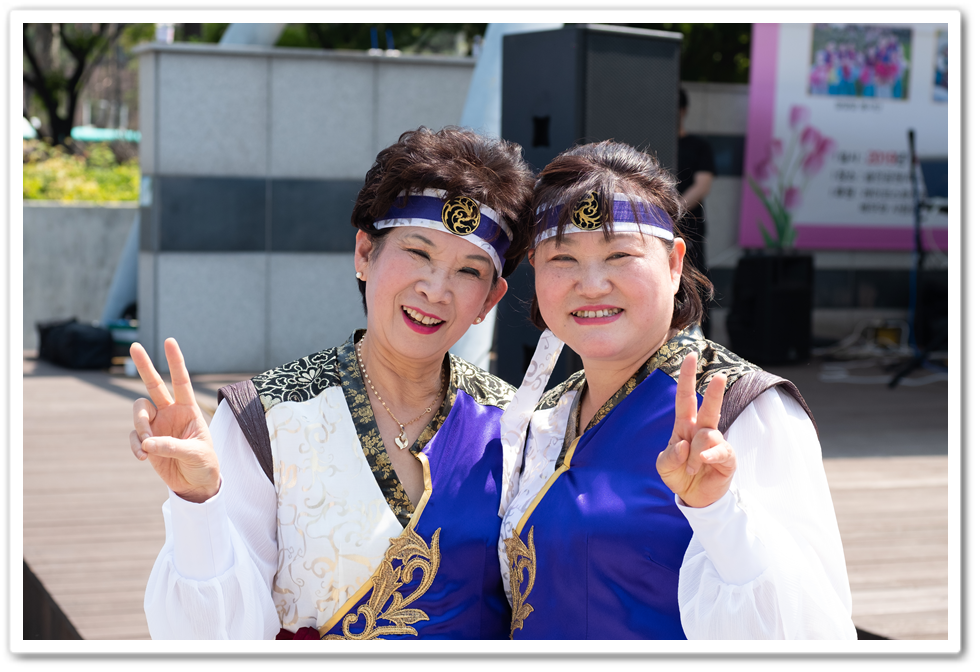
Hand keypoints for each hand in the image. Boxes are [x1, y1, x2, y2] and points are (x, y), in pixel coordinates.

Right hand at [129, 338, 219, 502]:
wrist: (196, 485)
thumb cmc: (204, 465)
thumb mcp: (196, 454)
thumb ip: (173, 446)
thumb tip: (148, 442)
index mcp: (189, 410)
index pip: (181, 381)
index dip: (175, 362)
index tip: (170, 341)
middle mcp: (171, 413)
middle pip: (154, 385)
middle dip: (144, 366)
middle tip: (135, 346)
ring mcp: (157, 425)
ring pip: (139, 412)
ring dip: (139, 425)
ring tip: (147, 445)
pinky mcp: (147, 441)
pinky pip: (134, 436)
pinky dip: (136, 446)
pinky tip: (144, 457)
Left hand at [656, 353, 735, 507]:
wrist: (695, 498)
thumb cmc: (679, 474)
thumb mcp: (664, 466)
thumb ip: (669, 456)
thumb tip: (682, 444)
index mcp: (685, 426)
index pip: (686, 397)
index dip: (687, 378)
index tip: (691, 356)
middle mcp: (702, 430)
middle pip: (709, 406)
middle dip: (716, 391)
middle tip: (721, 375)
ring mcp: (716, 443)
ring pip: (707, 436)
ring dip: (694, 454)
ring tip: (691, 467)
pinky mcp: (727, 458)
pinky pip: (719, 451)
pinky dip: (707, 456)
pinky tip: (701, 462)